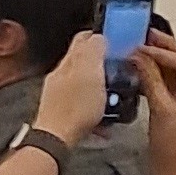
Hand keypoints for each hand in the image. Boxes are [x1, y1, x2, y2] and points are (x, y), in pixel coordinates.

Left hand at [32, 28, 111, 146]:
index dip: (100, 36)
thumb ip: (93, 51)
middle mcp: (61, 76)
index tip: (114, 39)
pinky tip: (104, 115)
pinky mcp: (64, 111)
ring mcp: (60, 93)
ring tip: (113, 93)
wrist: (57, 137)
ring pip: (84, 82)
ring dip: (100, 85)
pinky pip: (84, 103)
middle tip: (118, 67)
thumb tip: (98, 36)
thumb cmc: (73, 108)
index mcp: (68, 63)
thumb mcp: (90, 73)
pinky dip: (96, 106)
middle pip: (84, 61)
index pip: (82, 38)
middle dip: (102, 62)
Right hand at [137, 39, 175, 174]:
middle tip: (145, 37)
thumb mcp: (159, 110)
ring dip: (168, 57)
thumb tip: (138, 57)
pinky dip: (170, 70)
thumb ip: (150, 79)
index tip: (139, 46)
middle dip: (167, 48)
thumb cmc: (172, 150)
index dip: (160, 52)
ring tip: (146, 47)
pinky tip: (153, 65)